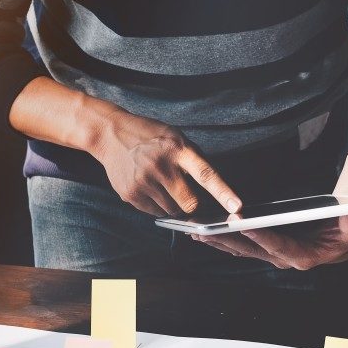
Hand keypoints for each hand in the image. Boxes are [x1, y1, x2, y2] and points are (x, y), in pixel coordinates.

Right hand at [93, 110, 240, 217]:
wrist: (110, 134)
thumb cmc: (149, 135)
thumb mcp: (175, 137)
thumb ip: (194, 159)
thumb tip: (214, 188)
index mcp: (178, 149)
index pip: (205, 174)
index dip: (223, 192)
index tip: (237, 206)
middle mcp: (161, 166)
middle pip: (190, 204)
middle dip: (193, 205)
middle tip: (188, 195)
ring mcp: (143, 182)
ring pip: (172, 212)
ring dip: (174, 205)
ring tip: (163, 186)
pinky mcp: (130, 194)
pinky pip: (154, 213)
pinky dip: (157, 206)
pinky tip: (149, 188)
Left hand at [194, 212, 347, 269]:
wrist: (346, 240)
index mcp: (305, 255)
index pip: (278, 245)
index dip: (260, 235)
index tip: (242, 223)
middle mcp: (286, 258)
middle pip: (252, 250)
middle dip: (228, 239)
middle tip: (206, 230)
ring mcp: (275, 255)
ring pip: (243, 250)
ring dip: (220, 242)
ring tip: (197, 232)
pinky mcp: (269, 250)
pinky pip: (243, 247)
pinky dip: (225, 240)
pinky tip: (207, 234)